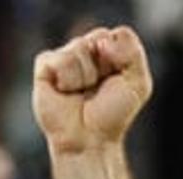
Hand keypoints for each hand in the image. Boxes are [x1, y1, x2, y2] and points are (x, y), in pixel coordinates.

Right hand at [33, 26, 152, 155]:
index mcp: (111, 52)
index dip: (121, 57)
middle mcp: (87, 51)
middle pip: (99, 36)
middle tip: (99, 86)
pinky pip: (57, 59)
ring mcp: (65, 57)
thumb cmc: (113, 114)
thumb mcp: (138, 84)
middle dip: (105, 65)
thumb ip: (133, 54)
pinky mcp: (45, 66)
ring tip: (81, 91)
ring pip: (79, 46)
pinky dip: (66, 78)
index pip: (119, 35)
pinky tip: (65, 91)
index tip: (118, 79)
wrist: (89, 138)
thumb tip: (104, 41)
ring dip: (86, 75)